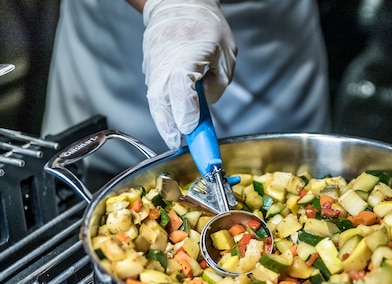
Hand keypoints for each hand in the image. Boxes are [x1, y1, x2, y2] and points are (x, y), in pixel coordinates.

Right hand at [142, 0, 236, 147]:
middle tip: (180, 145)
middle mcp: (163, 65)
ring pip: (155, 100)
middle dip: (170, 128)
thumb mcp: (225, 56)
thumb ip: (217, 85)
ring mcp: (153, 67)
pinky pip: (155, 93)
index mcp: (183, 58)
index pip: (181, 92)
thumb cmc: (205, 25)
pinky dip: (163, 109)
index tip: (191, 131)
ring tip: (177, 138)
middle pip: (161, 103)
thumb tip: (205, 107)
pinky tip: (173, 120)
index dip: (186, 115)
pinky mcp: (150, 69)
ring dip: (165, 121)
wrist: (178, 3)